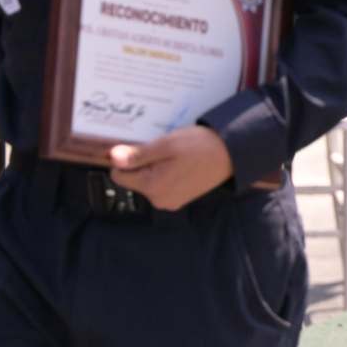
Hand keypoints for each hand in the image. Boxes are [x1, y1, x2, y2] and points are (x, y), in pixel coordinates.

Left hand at [106, 125, 234, 210]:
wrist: (232, 154)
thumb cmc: (200, 146)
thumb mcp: (166, 145)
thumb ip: (138, 154)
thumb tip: (113, 158)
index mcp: (153, 187)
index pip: (119, 175)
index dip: (126, 158)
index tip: (142, 146)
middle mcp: (158, 200)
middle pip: (134, 178)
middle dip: (143, 162)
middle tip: (163, 149)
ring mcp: (170, 201)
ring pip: (147, 180)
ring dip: (155, 166)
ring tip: (175, 155)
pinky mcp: (179, 199)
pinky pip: (161, 184)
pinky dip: (165, 172)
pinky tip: (181, 163)